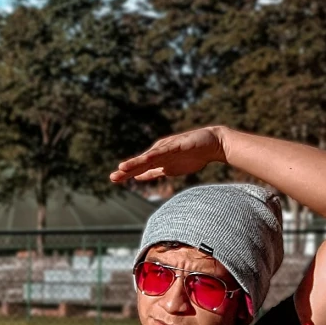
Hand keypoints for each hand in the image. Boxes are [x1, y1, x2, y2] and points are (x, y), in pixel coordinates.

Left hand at [110, 124, 224, 185]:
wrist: (212, 145)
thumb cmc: (191, 156)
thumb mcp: (169, 169)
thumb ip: (153, 172)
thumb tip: (137, 177)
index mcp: (157, 160)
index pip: (139, 168)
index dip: (127, 174)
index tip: (114, 179)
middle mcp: (159, 153)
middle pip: (140, 163)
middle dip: (126, 170)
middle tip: (113, 177)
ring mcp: (167, 149)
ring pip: (149, 158)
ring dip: (136, 162)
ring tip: (123, 168)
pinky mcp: (177, 146)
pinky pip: (164, 151)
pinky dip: (154, 155)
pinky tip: (145, 159)